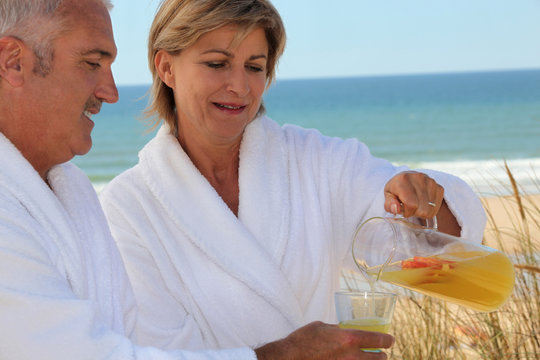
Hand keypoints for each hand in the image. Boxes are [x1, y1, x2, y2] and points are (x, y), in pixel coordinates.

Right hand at [254, 321, 393, 358]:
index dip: (387, 339)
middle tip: (380, 353)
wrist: (289, 358)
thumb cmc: (303, 340)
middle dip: (381, 355)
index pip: (378, 339)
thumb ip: (338, 329)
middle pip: (379, 358)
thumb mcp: (322, 327)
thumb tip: (345, 330)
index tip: (389, 340)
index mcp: (349, 338)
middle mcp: (352, 356)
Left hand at [384, 171, 442, 217]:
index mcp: (403, 179)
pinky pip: (437, 207)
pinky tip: (423, 203)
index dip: (407, 212)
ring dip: (422, 211)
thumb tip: (396, 210)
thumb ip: (389, 204)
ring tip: (415, 204)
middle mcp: (419, 178)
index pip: (412, 205)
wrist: (407, 179)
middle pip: (422, 209)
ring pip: (430, 210)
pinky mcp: (439, 187)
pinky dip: (429, 209)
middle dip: (414, 212)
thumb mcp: (388, 195)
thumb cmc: (396, 189)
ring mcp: (431, 182)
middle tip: (409, 207)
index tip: (403, 209)